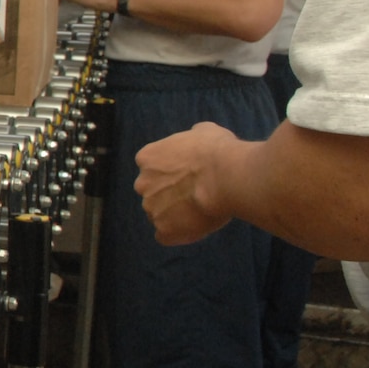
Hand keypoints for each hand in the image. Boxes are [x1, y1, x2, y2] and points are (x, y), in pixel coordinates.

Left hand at [135, 122, 240, 244]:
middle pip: (152, 193)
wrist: (225, 177)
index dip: (171, 174)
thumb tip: (196, 136)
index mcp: (147, 158)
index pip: (152, 169)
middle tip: (194, 195)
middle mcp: (142, 183)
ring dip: (175, 214)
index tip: (187, 177)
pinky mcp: (163, 229)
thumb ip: (191, 137)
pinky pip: (166, 236)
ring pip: (159, 215)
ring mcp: (151, 208)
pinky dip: (178, 234)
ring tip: (200, 212)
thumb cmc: (217, 151)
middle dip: (169, 195)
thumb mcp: (204, 131)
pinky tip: (194, 228)